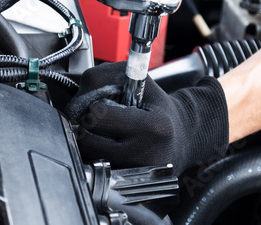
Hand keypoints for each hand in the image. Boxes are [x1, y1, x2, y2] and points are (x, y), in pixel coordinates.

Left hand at [66, 62, 229, 170]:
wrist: (182, 137)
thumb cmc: (158, 107)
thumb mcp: (139, 80)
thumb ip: (104, 76)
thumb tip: (77, 92)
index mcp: (153, 126)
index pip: (99, 115)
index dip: (94, 107)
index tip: (102, 105)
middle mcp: (146, 154)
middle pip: (88, 140)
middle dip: (86, 126)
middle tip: (98, 120)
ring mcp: (137, 174)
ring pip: (88, 157)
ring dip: (88, 142)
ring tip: (102, 133)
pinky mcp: (129, 184)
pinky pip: (96, 169)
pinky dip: (96, 157)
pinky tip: (109, 147)